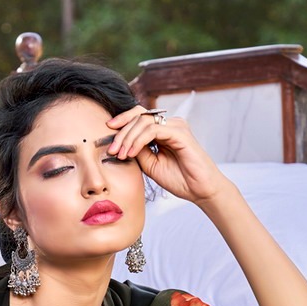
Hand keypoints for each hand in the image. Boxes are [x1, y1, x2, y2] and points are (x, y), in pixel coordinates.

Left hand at [107, 105, 235, 205]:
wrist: (199, 191)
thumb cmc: (179, 179)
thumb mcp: (150, 165)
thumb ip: (137, 150)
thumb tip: (120, 142)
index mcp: (162, 130)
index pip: (138, 117)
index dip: (122, 121)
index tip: (107, 133)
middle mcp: (169, 124)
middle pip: (139, 114)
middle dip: (121, 130)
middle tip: (112, 148)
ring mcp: (175, 126)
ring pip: (143, 121)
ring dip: (128, 137)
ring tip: (121, 154)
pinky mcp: (180, 133)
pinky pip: (153, 130)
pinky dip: (138, 140)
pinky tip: (131, 152)